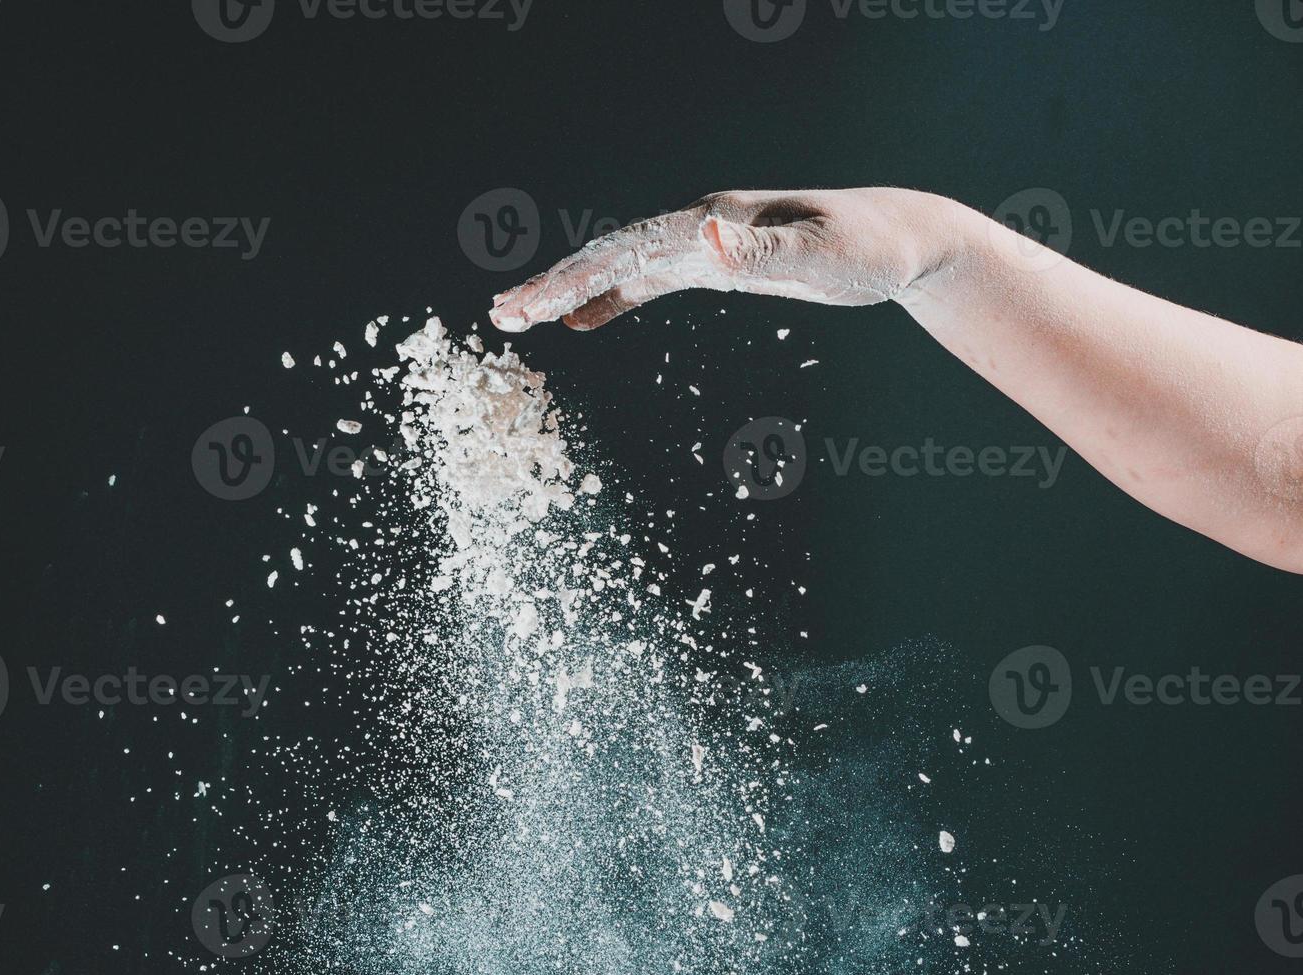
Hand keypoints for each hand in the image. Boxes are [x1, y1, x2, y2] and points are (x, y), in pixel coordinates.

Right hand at [488, 187, 955, 331]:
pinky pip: (650, 283)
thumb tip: (704, 233)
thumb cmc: (870, 246)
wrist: (904, 240)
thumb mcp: (822, 254)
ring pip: (621, 266)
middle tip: (499, 314)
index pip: (624, 250)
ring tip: (519, 314)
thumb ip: (763, 248)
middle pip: (609, 254)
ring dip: (570, 290)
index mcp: (712, 221)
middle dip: (552, 284)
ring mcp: (707, 244)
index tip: (527, 307)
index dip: (572, 279)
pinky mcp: (720, 266)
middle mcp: (700, 227)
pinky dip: (611, 300)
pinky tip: (585, 322)